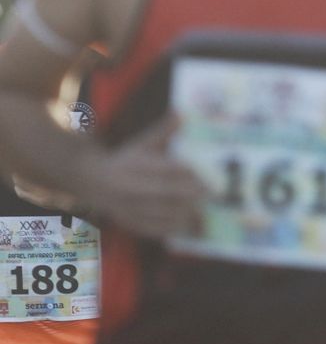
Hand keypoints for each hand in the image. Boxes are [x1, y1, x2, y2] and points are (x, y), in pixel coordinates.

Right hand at [82, 115, 207, 239]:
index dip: (190, 174)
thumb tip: (182, 114)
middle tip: (214, 194)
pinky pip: (158, 228)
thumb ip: (163, 132)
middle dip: (194, 194)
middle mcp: (132, 186)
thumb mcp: (142, 144)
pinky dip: (177, 228)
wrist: (93, 182)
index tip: (209, 177)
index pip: (168, 169)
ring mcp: (130, 207)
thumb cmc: (126, 161)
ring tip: (206, 210)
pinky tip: (193, 225)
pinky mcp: (131, 223)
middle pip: (169, 192)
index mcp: (136, 164)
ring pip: (166, 213)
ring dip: (190, 213)